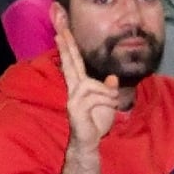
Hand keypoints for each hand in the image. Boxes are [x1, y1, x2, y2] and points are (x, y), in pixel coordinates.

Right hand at [60, 37, 126, 157]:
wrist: (89, 142)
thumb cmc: (96, 122)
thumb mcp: (107, 103)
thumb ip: (108, 90)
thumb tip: (112, 78)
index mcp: (80, 86)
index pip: (73, 63)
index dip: (68, 47)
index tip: (62, 31)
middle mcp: (73, 90)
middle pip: (70, 64)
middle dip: (66, 47)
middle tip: (60, 30)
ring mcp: (73, 99)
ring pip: (91, 84)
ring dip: (107, 93)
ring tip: (113, 101)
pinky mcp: (75, 109)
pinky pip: (95, 98)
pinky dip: (107, 101)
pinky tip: (111, 106)